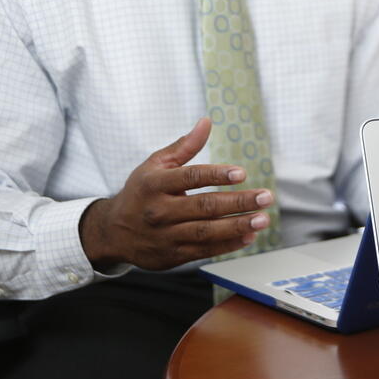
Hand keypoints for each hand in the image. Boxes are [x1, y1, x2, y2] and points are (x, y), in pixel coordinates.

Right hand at [79, 117, 272, 270]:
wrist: (112, 232)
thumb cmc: (140, 192)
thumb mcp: (154, 165)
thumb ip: (183, 146)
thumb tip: (206, 122)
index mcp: (155, 184)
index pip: (190, 177)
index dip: (217, 175)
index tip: (242, 173)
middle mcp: (160, 211)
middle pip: (204, 207)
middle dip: (238, 202)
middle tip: (265, 197)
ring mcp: (166, 235)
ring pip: (207, 232)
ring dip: (238, 226)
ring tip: (262, 219)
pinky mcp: (172, 255)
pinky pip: (204, 251)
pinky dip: (228, 244)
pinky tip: (248, 236)